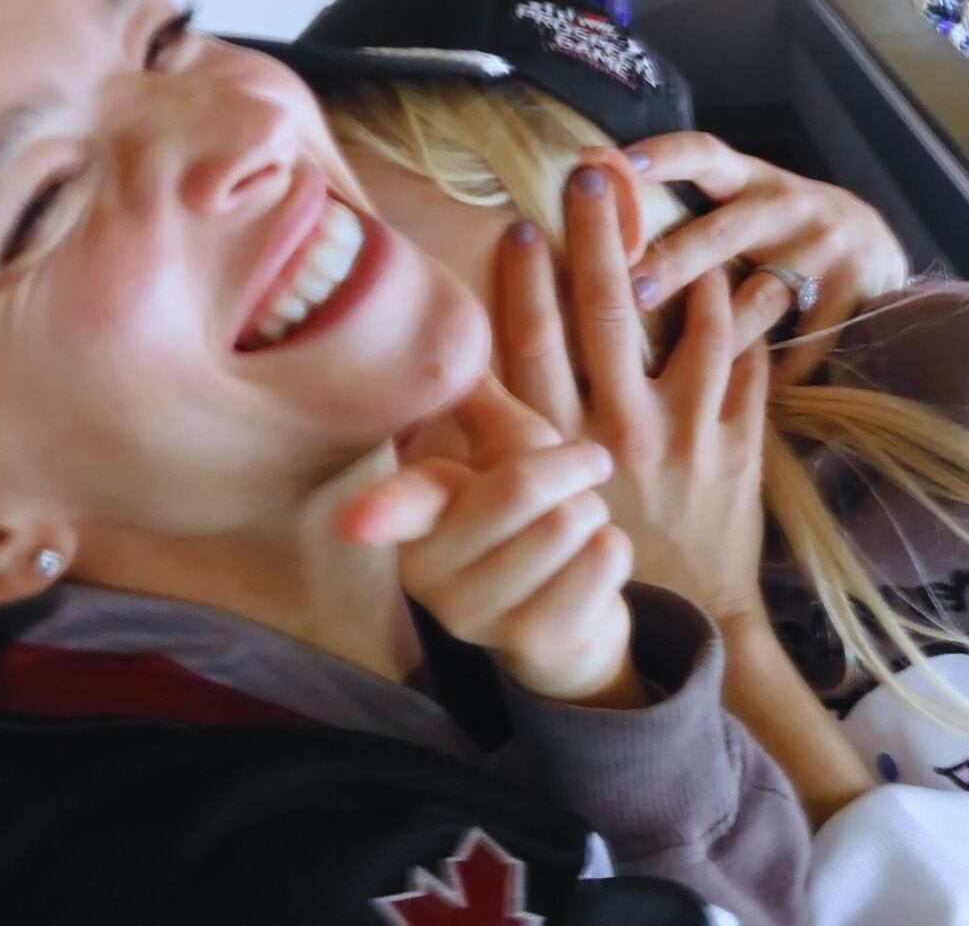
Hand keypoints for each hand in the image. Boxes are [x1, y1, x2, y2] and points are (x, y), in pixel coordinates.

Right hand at [338, 377, 638, 706]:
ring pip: (570, 522)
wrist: (567, 621)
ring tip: (573, 531)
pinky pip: (605, 560)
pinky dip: (613, 549)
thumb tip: (449, 325)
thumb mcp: (504, 451)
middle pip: (520, 488)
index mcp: (416, 517)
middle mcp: (429, 574)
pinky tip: (588, 569)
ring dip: (592, 513)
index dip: (378, 512)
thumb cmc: (532, 517)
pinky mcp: (534, 644)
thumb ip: (481, 402)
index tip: (355, 523)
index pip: (398, 506)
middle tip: (571, 482)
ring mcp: (478, 618)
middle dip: (568, 470)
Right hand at [492, 166, 771, 629]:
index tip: (521, 228)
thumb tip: (428, 403)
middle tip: (592, 179)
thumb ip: (478, 454)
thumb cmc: (579, 564)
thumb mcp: (512, 519)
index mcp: (557, 448)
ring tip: (678, 209)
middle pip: (607, 318)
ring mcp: (683, 439)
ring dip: (683, 264)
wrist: (678, 626)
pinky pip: (744, 371)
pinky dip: (744, 321)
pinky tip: (741, 277)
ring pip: (686, 332)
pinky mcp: (736, 451)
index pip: (533, 348)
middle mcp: (619, 435)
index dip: (524, 285)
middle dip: (598, 241)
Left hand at [616, 133, 908, 383]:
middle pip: (723, 232)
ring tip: (680, 364)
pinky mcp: (856, 289)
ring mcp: (825, 246)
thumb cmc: (785, 236)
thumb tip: (601, 239)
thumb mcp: (749, 212)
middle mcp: (787, 205)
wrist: (882, 253)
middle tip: (633, 290)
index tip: (616, 162)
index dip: (662, 154)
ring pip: (763, 294)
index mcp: (752, 180)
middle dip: (676, 261)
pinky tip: (741, 400)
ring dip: (721, 329)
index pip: (705, 154)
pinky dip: (777, 372)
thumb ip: (695, 220)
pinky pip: (805, 342)